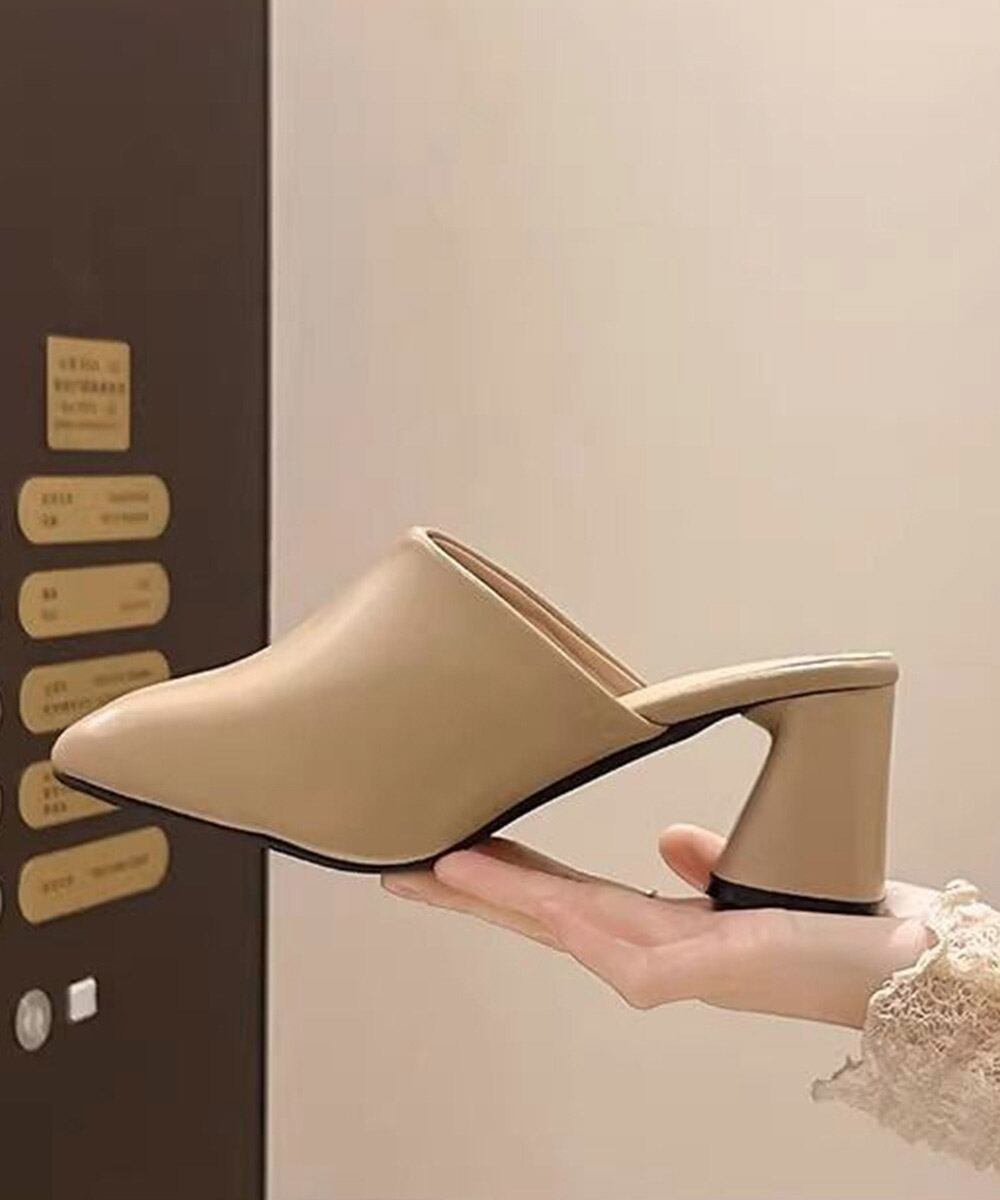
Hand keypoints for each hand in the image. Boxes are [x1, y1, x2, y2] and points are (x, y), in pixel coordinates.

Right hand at [381, 826, 936, 1027]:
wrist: (898, 956)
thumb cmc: (827, 918)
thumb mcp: (749, 878)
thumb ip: (702, 865)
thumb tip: (668, 838)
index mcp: (656, 930)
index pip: (559, 900)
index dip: (501, 878)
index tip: (447, 854)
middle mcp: (647, 952)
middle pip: (539, 918)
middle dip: (468, 894)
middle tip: (399, 870)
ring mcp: (662, 967)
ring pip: (556, 923)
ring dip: (493, 893)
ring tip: (436, 863)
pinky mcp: (688, 969)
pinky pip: (603, 936)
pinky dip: (548, 909)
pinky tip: (504, 885)